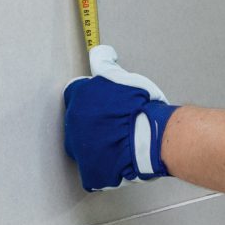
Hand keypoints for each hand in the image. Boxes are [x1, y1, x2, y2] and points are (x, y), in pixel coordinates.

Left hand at [62, 45, 179, 190]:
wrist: (152, 135)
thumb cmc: (140, 106)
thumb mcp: (120, 77)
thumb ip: (104, 64)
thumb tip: (99, 52)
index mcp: (77, 99)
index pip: (77, 98)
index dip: (94, 103)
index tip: (108, 107)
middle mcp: (72, 124)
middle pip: (79, 124)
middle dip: (95, 125)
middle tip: (118, 126)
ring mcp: (79, 151)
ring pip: (86, 148)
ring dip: (100, 146)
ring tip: (122, 144)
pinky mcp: (90, 173)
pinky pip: (94, 173)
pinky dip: (106, 169)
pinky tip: (121, 162)